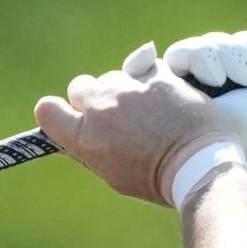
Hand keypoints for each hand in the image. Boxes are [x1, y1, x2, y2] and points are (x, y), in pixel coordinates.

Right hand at [35, 54, 239, 207]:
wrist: (200, 165)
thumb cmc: (155, 179)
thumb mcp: (112, 174)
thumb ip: (86, 152)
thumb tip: (63, 143)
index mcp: (85, 138)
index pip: (47, 110)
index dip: (57, 112)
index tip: (72, 116)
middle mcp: (102, 109)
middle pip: (79, 87)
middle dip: (92, 98)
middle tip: (115, 115)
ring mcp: (129, 89)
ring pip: (113, 77)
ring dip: (124, 89)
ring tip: (147, 111)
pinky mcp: (156, 75)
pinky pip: (143, 68)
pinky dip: (150, 81)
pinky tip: (164, 100)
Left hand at [166, 30, 246, 186]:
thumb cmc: (243, 135)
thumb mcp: (200, 121)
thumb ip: (169, 101)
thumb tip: (145, 78)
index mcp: (179, 98)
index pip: (172, 61)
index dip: (190, 60)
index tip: (214, 80)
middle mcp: (197, 83)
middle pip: (194, 48)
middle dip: (216, 60)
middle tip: (235, 83)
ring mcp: (224, 70)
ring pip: (218, 42)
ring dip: (237, 57)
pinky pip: (244, 39)